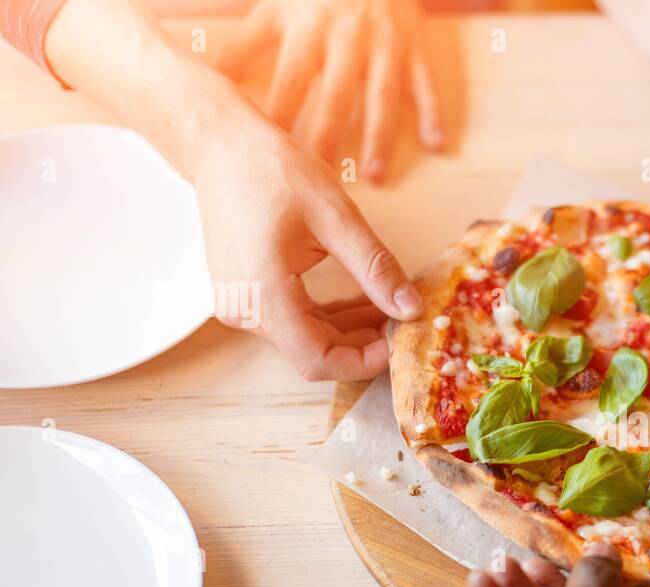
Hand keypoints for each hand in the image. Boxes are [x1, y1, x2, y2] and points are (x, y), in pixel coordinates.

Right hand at [193, 116, 423, 379]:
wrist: (219, 144)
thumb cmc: (272, 170)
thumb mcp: (336, 218)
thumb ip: (375, 269)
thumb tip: (412, 310)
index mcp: (262, 296)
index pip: (317, 359)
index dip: (363, 361)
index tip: (399, 340)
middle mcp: (245, 311)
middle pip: (313, 351)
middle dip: (363, 342)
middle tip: (404, 318)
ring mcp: (241, 304)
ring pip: (305, 337)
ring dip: (349, 328)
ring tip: (390, 305)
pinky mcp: (245, 293)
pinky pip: (293, 318)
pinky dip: (329, 314)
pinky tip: (363, 297)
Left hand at [216, 0, 441, 181]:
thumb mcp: (276, 6)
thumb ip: (245, 45)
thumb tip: (208, 79)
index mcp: (308, 26)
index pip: (290, 80)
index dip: (280, 116)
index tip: (268, 154)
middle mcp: (347, 37)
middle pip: (336, 96)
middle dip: (327, 138)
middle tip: (318, 179)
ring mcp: (384, 43)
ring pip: (382, 96)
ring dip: (380, 138)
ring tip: (375, 177)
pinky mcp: (414, 45)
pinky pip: (424, 84)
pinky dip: (432, 114)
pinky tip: (436, 146)